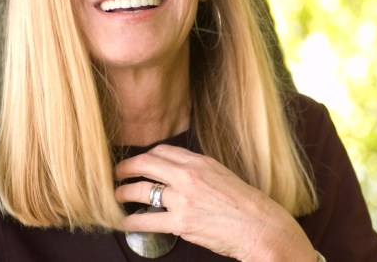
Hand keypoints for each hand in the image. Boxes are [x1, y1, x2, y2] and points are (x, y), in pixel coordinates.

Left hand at [114, 144, 316, 260]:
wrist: (260, 225)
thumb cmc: (246, 203)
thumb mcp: (223, 175)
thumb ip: (199, 171)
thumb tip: (178, 173)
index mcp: (201, 162)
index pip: (162, 151)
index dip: (144, 157)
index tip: (137, 163)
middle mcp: (189, 176)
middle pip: (146, 164)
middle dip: (125, 168)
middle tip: (116, 174)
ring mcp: (184, 199)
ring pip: (141, 190)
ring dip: (123, 193)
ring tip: (116, 197)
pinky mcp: (181, 223)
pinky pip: (145, 220)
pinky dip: (130, 221)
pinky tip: (123, 222)